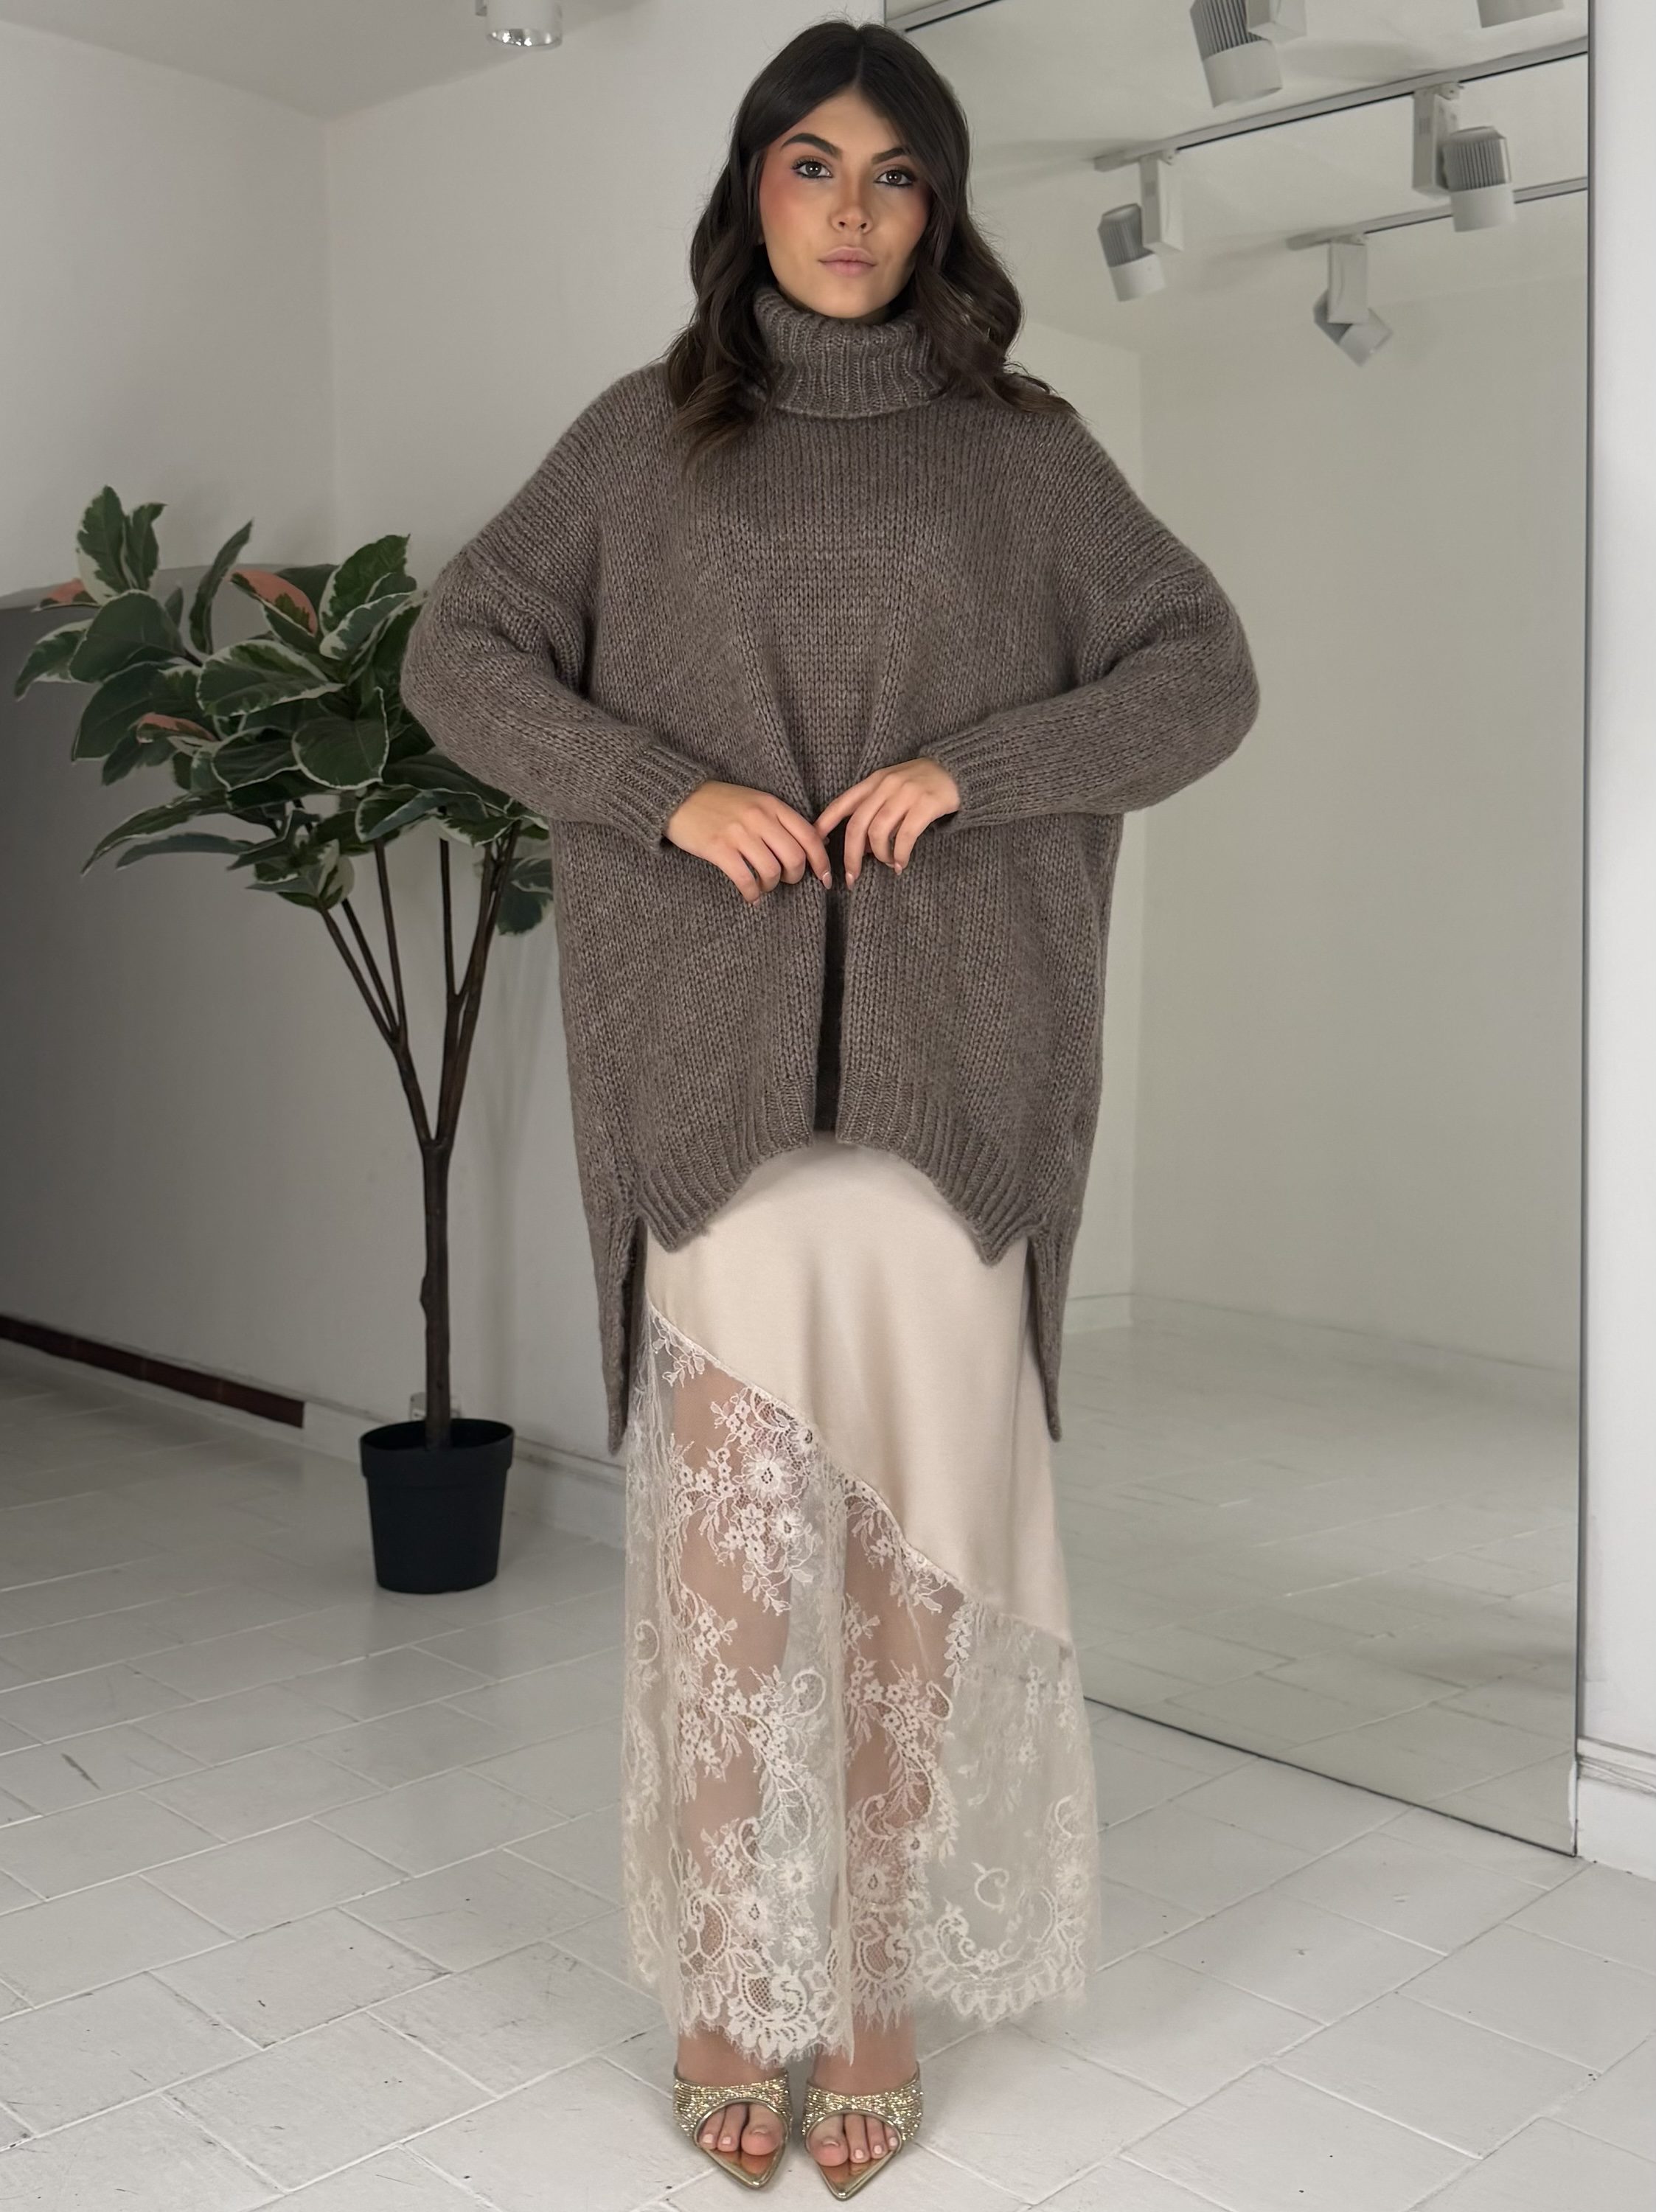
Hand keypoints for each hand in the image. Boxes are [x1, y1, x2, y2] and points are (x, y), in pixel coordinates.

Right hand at [664, 780, 833, 904]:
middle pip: (795, 857)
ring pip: (772, 871)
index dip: (821, 862)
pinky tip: (750, 895)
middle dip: (796, 876)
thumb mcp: (755, 802)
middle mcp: (759, 817)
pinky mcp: (718, 848)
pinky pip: (746, 879)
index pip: (809, 836)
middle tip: (786, 880)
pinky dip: (752, 893)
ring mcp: (738, 832)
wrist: (679, 797)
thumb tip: (816, 844)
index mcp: (772, 804)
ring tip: (763, 886)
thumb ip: (782, 820)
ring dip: (772, 886)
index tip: (824, 878)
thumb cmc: (719, 803)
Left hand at [815, 756, 960, 882]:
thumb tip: (860, 847)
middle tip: (852, 877)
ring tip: (887, 863)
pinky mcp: (927, 804)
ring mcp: (907, 793)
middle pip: (857, 825)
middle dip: (850, 855)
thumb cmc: (923, 785)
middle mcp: (886, 785)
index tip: (815, 844)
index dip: (825, 824)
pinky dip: (900, 854)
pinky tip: (900, 863)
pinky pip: (905, 836)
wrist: (959, 770)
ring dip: (879, 855)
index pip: (842, 803)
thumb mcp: (893, 789)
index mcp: (874, 781)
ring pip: (879, 832)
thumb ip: (875, 811)